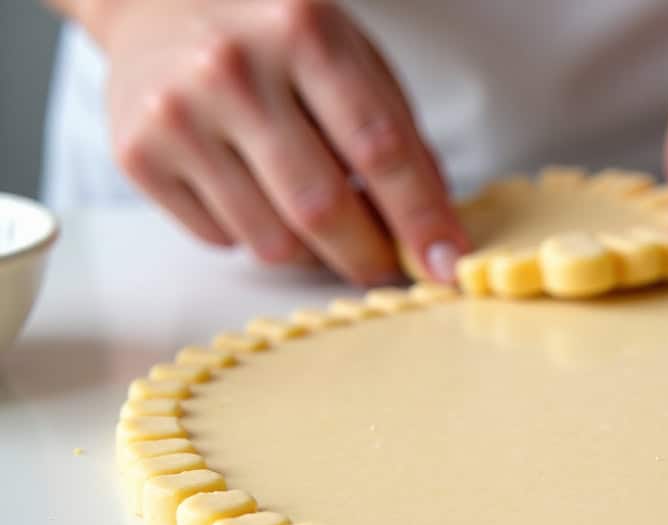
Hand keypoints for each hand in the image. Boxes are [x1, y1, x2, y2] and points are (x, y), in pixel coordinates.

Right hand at [92, 0, 468, 284]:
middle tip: (389, 268)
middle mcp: (233, 70)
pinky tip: (250, 186)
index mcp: (304, 32)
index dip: (420, 218)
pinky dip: (253, 233)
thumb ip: (398, 132)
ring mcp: (177, 114)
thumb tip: (436, 228)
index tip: (448, 264)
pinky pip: (222, 239)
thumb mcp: (351, 53)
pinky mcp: (137, 154)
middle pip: (321, 207)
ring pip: (271, 239)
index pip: (379, 148)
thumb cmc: (274, 34)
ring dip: (310, 248)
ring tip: (312, 209)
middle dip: (369, 255)